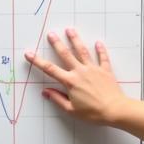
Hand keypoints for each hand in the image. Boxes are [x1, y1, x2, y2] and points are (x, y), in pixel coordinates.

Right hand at [24, 29, 138, 128]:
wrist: (114, 110)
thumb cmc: (93, 113)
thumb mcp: (72, 110)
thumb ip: (58, 99)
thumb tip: (46, 92)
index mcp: (70, 82)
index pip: (50, 69)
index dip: (38, 61)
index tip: (29, 54)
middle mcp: (80, 72)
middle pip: (66, 54)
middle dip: (57, 43)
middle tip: (51, 34)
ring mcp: (93, 69)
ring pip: (82, 51)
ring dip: (75, 40)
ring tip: (70, 30)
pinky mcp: (105, 71)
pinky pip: (103, 58)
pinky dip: (101, 50)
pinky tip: (98, 42)